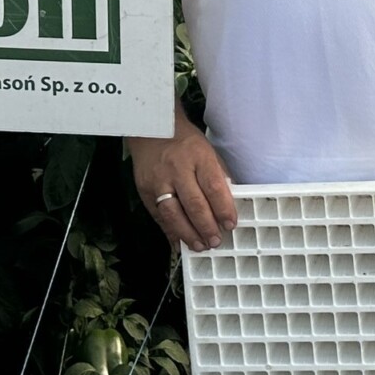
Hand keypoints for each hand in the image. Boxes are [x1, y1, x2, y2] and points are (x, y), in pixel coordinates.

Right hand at [125, 110, 236, 252]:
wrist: (151, 128)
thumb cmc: (185, 141)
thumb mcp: (208, 151)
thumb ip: (218, 176)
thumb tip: (229, 204)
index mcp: (198, 156)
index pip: (214, 187)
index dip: (223, 209)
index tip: (230, 224)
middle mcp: (177, 169)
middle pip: (194, 204)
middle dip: (206, 227)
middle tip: (215, 241)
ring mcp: (158, 180)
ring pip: (173, 214)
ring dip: (187, 234)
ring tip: (199, 246)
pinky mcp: (144, 190)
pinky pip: (157, 215)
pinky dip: (169, 232)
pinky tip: (179, 243)